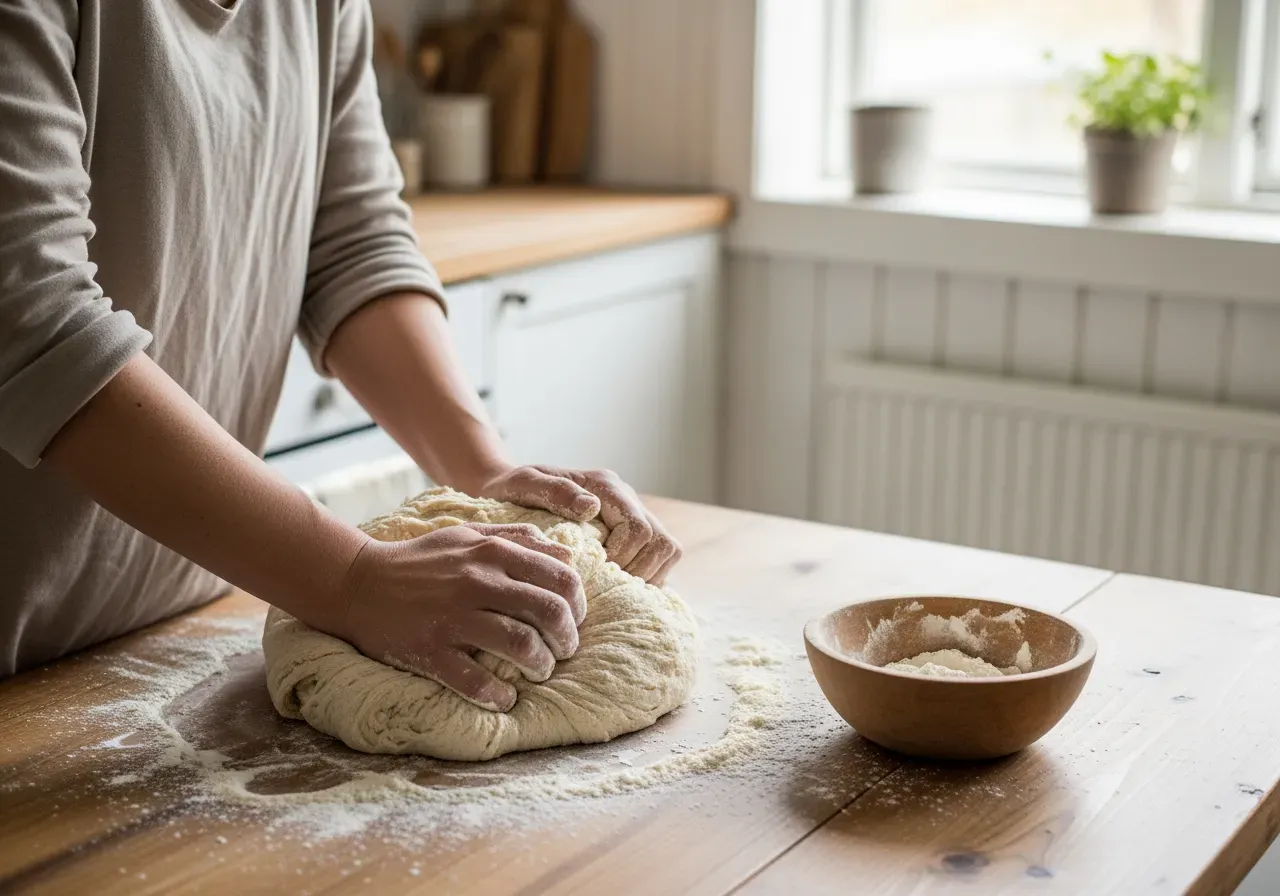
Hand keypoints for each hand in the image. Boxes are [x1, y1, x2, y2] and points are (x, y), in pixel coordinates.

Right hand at [337, 522, 584, 711]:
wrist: (356, 582)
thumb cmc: (419, 561)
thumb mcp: (467, 535)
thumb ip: (517, 540)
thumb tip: (565, 553)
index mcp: (491, 553)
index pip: (560, 576)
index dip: (577, 603)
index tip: (572, 619)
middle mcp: (477, 583)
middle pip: (549, 610)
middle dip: (568, 637)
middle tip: (564, 650)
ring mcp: (453, 618)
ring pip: (521, 645)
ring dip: (541, 665)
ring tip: (539, 671)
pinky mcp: (429, 651)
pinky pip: (474, 681)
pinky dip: (498, 696)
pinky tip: (504, 699)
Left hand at [477, 465, 682, 584]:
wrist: (507, 489)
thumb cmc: (512, 490)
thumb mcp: (524, 484)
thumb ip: (555, 491)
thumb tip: (591, 508)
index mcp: (605, 487)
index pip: (639, 529)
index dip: (623, 559)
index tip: (594, 573)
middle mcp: (626, 498)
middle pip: (662, 542)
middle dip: (638, 571)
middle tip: (605, 585)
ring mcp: (632, 515)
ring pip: (668, 551)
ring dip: (649, 575)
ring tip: (614, 588)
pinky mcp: (631, 534)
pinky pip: (660, 559)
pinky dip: (648, 576)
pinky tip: (618, 587)